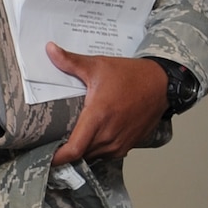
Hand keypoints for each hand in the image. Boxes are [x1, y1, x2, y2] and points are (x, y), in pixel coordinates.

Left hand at [47, 46, 169, 165]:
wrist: (161, 84)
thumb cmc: (131, 76)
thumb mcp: (98, 66)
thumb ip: (70, 61)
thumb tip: (49, 49)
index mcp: (98, 117)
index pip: (74, 149)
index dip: (57, 158)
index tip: (46, 155)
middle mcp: (109, 134)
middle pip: (81, 155)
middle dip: (67, 152)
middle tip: (55, 142)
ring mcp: (121, 142)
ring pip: (94, 156)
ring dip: (83, 150)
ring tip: (74, 139)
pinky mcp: (129, 145)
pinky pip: (107, 155)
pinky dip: (98, 149)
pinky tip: (94, 136)